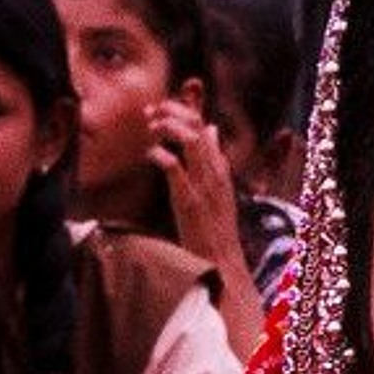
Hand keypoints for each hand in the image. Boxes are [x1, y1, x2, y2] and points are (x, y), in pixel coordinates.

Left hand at [148, 95, 242, 264]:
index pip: (202, 124)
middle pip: (196, 124)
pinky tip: (150, 155)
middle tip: (149, 114)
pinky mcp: (190, 201)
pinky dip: (159, 154)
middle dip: (170, 111)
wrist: (223, 264)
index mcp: (220, 167)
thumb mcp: (220, 189)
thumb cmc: (217, 229)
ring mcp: (203, 186)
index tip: (156, 111)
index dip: (178, 110)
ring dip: (166, 127)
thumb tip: (213, 130)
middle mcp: (214, 172)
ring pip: (189, 139)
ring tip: (151, 129)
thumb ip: (214, 158)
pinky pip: (174, 166)